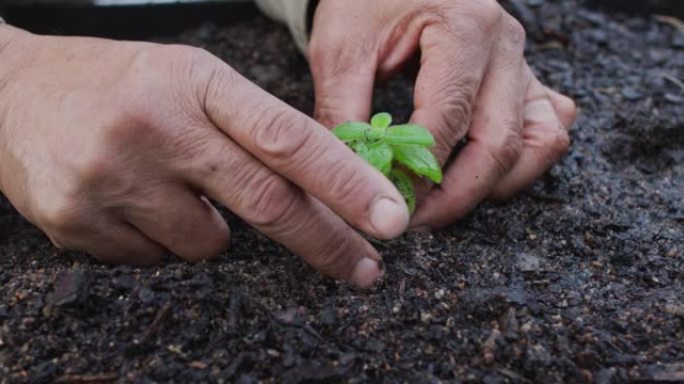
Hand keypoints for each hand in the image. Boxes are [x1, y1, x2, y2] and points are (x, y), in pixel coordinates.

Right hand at [0, 26, 409, 286]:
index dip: (345, 181)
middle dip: (325, 242)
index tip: (391, 218)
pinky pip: (156, 260)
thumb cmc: (122, 85)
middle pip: (264, 201)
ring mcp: (111, 176)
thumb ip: (251, 129)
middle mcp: (156, 126)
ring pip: (208, 245)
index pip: (286, 136)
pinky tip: (130, 202)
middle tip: (364, 269)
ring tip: (170, 189)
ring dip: (212, 232)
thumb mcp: (189, 79)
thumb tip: (323, 192)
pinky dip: (161, 241)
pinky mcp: (75, 219)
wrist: (11, 91)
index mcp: (195, 81)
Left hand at [309, 0, 576, 228]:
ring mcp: (522, 63)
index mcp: (464, 25)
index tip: (391, 204)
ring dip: (497, 184)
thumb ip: (344, 113)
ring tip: (446, 202)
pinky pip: (547, 129)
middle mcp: (506, 45)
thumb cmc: (366, 2)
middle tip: (415, 221)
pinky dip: (523, 161)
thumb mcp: (342, 49)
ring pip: (539, 142)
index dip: (420, 172)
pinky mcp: (525, 79)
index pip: (449, 117)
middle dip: (457, 195)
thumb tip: (351, 177)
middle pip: (499, 141)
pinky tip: (481, 172)